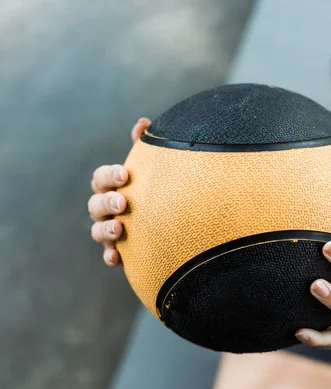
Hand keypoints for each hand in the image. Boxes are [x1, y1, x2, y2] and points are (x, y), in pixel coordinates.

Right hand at [88, 117, 150, 265]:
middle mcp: (106, 209)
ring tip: (119, 230)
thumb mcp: (151, 168)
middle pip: (95, 204)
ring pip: (97, 231)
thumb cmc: (155, 188)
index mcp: (112, 186)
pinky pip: (109, 256)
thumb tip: (145, 122)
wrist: (169, 220)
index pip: (100, 178)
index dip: (109, 175)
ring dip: (105, 231)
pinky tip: (117, 257)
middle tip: (123, 203)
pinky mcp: (120, 251)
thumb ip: (145, 146)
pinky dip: (110, 256)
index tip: (125, 174)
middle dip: (107, 203)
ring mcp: (110, 231)